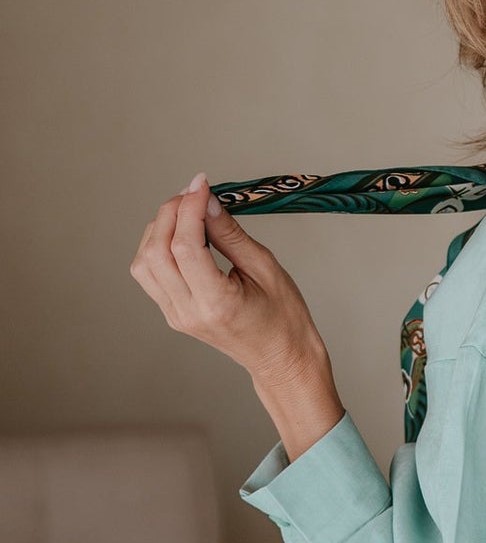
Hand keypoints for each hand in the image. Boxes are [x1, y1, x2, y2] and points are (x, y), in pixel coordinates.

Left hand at [129, 172, 327, 383]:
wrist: (281, 357)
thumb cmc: (284, 318)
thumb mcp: (266, 268)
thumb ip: (230, 234)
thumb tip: (207, 202)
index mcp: (217, 304)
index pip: (185, 247)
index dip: (189, 208)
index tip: (201, 185)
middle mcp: (189, 312)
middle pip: (156, 252)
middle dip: (170, 214)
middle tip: (193, 194)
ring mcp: (176, 316)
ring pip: (144, 263)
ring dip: (159, 229)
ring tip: (186, 213)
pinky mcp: (172, 314)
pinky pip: (149, 274)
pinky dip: (157, 247)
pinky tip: (180, 235)